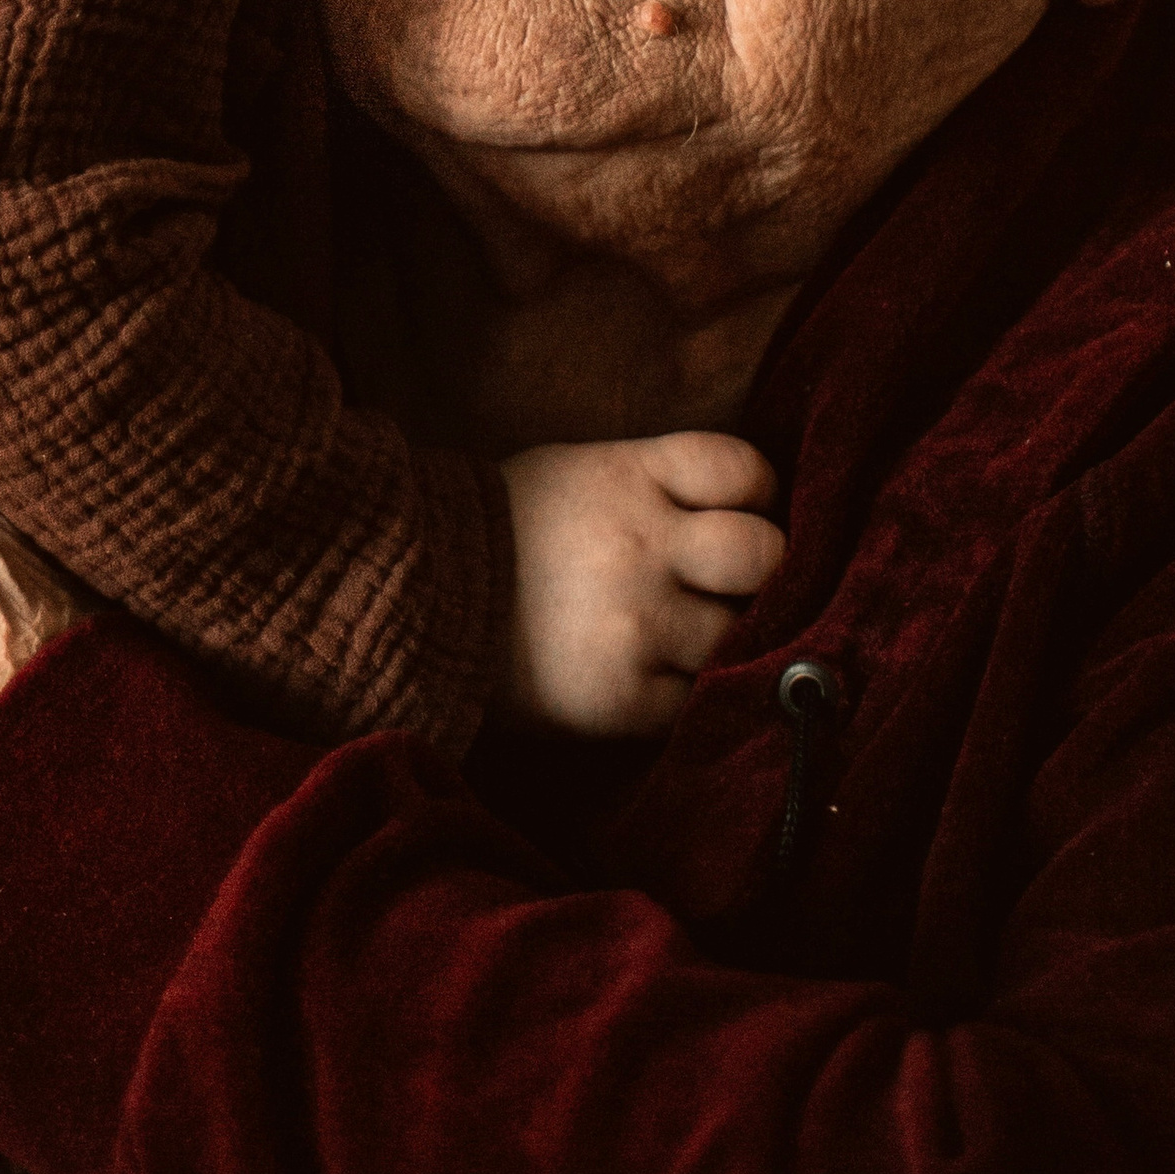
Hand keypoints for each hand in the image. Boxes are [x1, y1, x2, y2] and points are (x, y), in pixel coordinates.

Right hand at [502, 434, 783, 737]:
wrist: (412, 603)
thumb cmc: (504, 533)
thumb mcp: (578, 473)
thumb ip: (657, 485)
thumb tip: (743, 513)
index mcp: (630, 477)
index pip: (745, 472)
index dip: (756, 495)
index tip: (736, 514)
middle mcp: (642, 545)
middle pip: (762, 553)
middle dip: (757, 569)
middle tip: (727, 585)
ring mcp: (637, 626)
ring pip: (739, 634)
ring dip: (723, 638)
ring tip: (684, 638)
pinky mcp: (623, 699)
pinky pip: (696, 700)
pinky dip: (685, 695)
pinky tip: (652, 680)